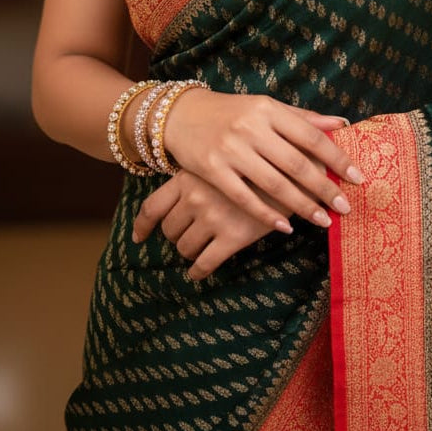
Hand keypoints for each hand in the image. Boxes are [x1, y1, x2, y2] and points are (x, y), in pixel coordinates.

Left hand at [132, 169, 279, 279]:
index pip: (152, 207)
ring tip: (200, 248)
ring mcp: (213, 218)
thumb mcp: (220, 158)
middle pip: (169, 230)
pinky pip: (204, 264)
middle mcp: (195, 198)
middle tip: (188, 234)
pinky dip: (198, 272)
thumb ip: (197, 172)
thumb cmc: (255, 160)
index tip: (138, 237)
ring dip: (189, 252)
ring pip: (185, 248)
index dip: (143, 226)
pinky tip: (199, 273)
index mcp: (188, 177)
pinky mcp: (232, 237)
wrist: (292, 168)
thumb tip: (177, 190)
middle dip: (176, 235)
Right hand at [162, 90, 362, 231]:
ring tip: (323, 220)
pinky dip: (267, 214)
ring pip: (274, 184)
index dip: (336, 158)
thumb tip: (342, 125)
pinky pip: (245, 198)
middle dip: (324, 188)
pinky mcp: (212, 170)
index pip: (310, 136)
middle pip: (296, 163)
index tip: (357, 177)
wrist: (182, 115)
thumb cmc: (232, 112)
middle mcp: (251, 127)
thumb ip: (302, 118)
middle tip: (345, 206)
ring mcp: (231, 149)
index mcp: (268, 109)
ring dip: (302, 205)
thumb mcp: (266, 107)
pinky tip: (286, 226)